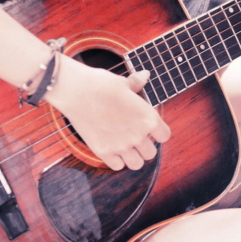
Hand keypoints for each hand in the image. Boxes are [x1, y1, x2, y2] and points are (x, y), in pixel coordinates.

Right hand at [43, 57, 170, 170]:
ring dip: (132, 156)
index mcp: (148, 117)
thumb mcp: (124, 82)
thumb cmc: (101, 84)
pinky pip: (117, 166)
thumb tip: (145, 75)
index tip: (148, 128)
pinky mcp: (104, 152)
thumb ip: (137, 84)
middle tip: (134, 136)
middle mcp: (138, 134)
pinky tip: (112, 148)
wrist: (76, 91)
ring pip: (137, 164)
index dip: (158, 132)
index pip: (165, 136)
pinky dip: (116, 160)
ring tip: (125, 145)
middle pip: (151, 153)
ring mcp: (121, 145)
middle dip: (144, 146)